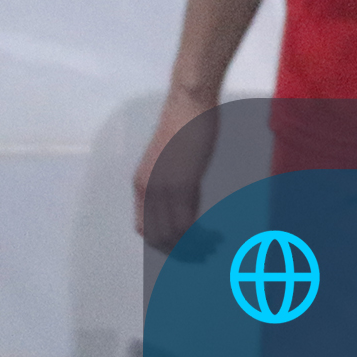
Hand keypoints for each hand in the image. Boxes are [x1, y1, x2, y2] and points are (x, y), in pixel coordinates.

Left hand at [133, 87, 220, 250]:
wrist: (189, 102)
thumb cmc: (186, 124)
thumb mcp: (173, 159)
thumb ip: (175, 184)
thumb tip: (187, 206)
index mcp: (141, 185)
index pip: (143, 228)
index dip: (162, 243)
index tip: (185, 246)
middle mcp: (146, 190)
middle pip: (155, 236)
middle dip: (179, 250)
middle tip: (203, 254)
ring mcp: (162, 188)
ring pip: (171, 234)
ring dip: (192, 246)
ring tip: (213, 246)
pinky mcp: (180, 183)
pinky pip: (186, 222)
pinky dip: (200, 235)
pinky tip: (215, 234)